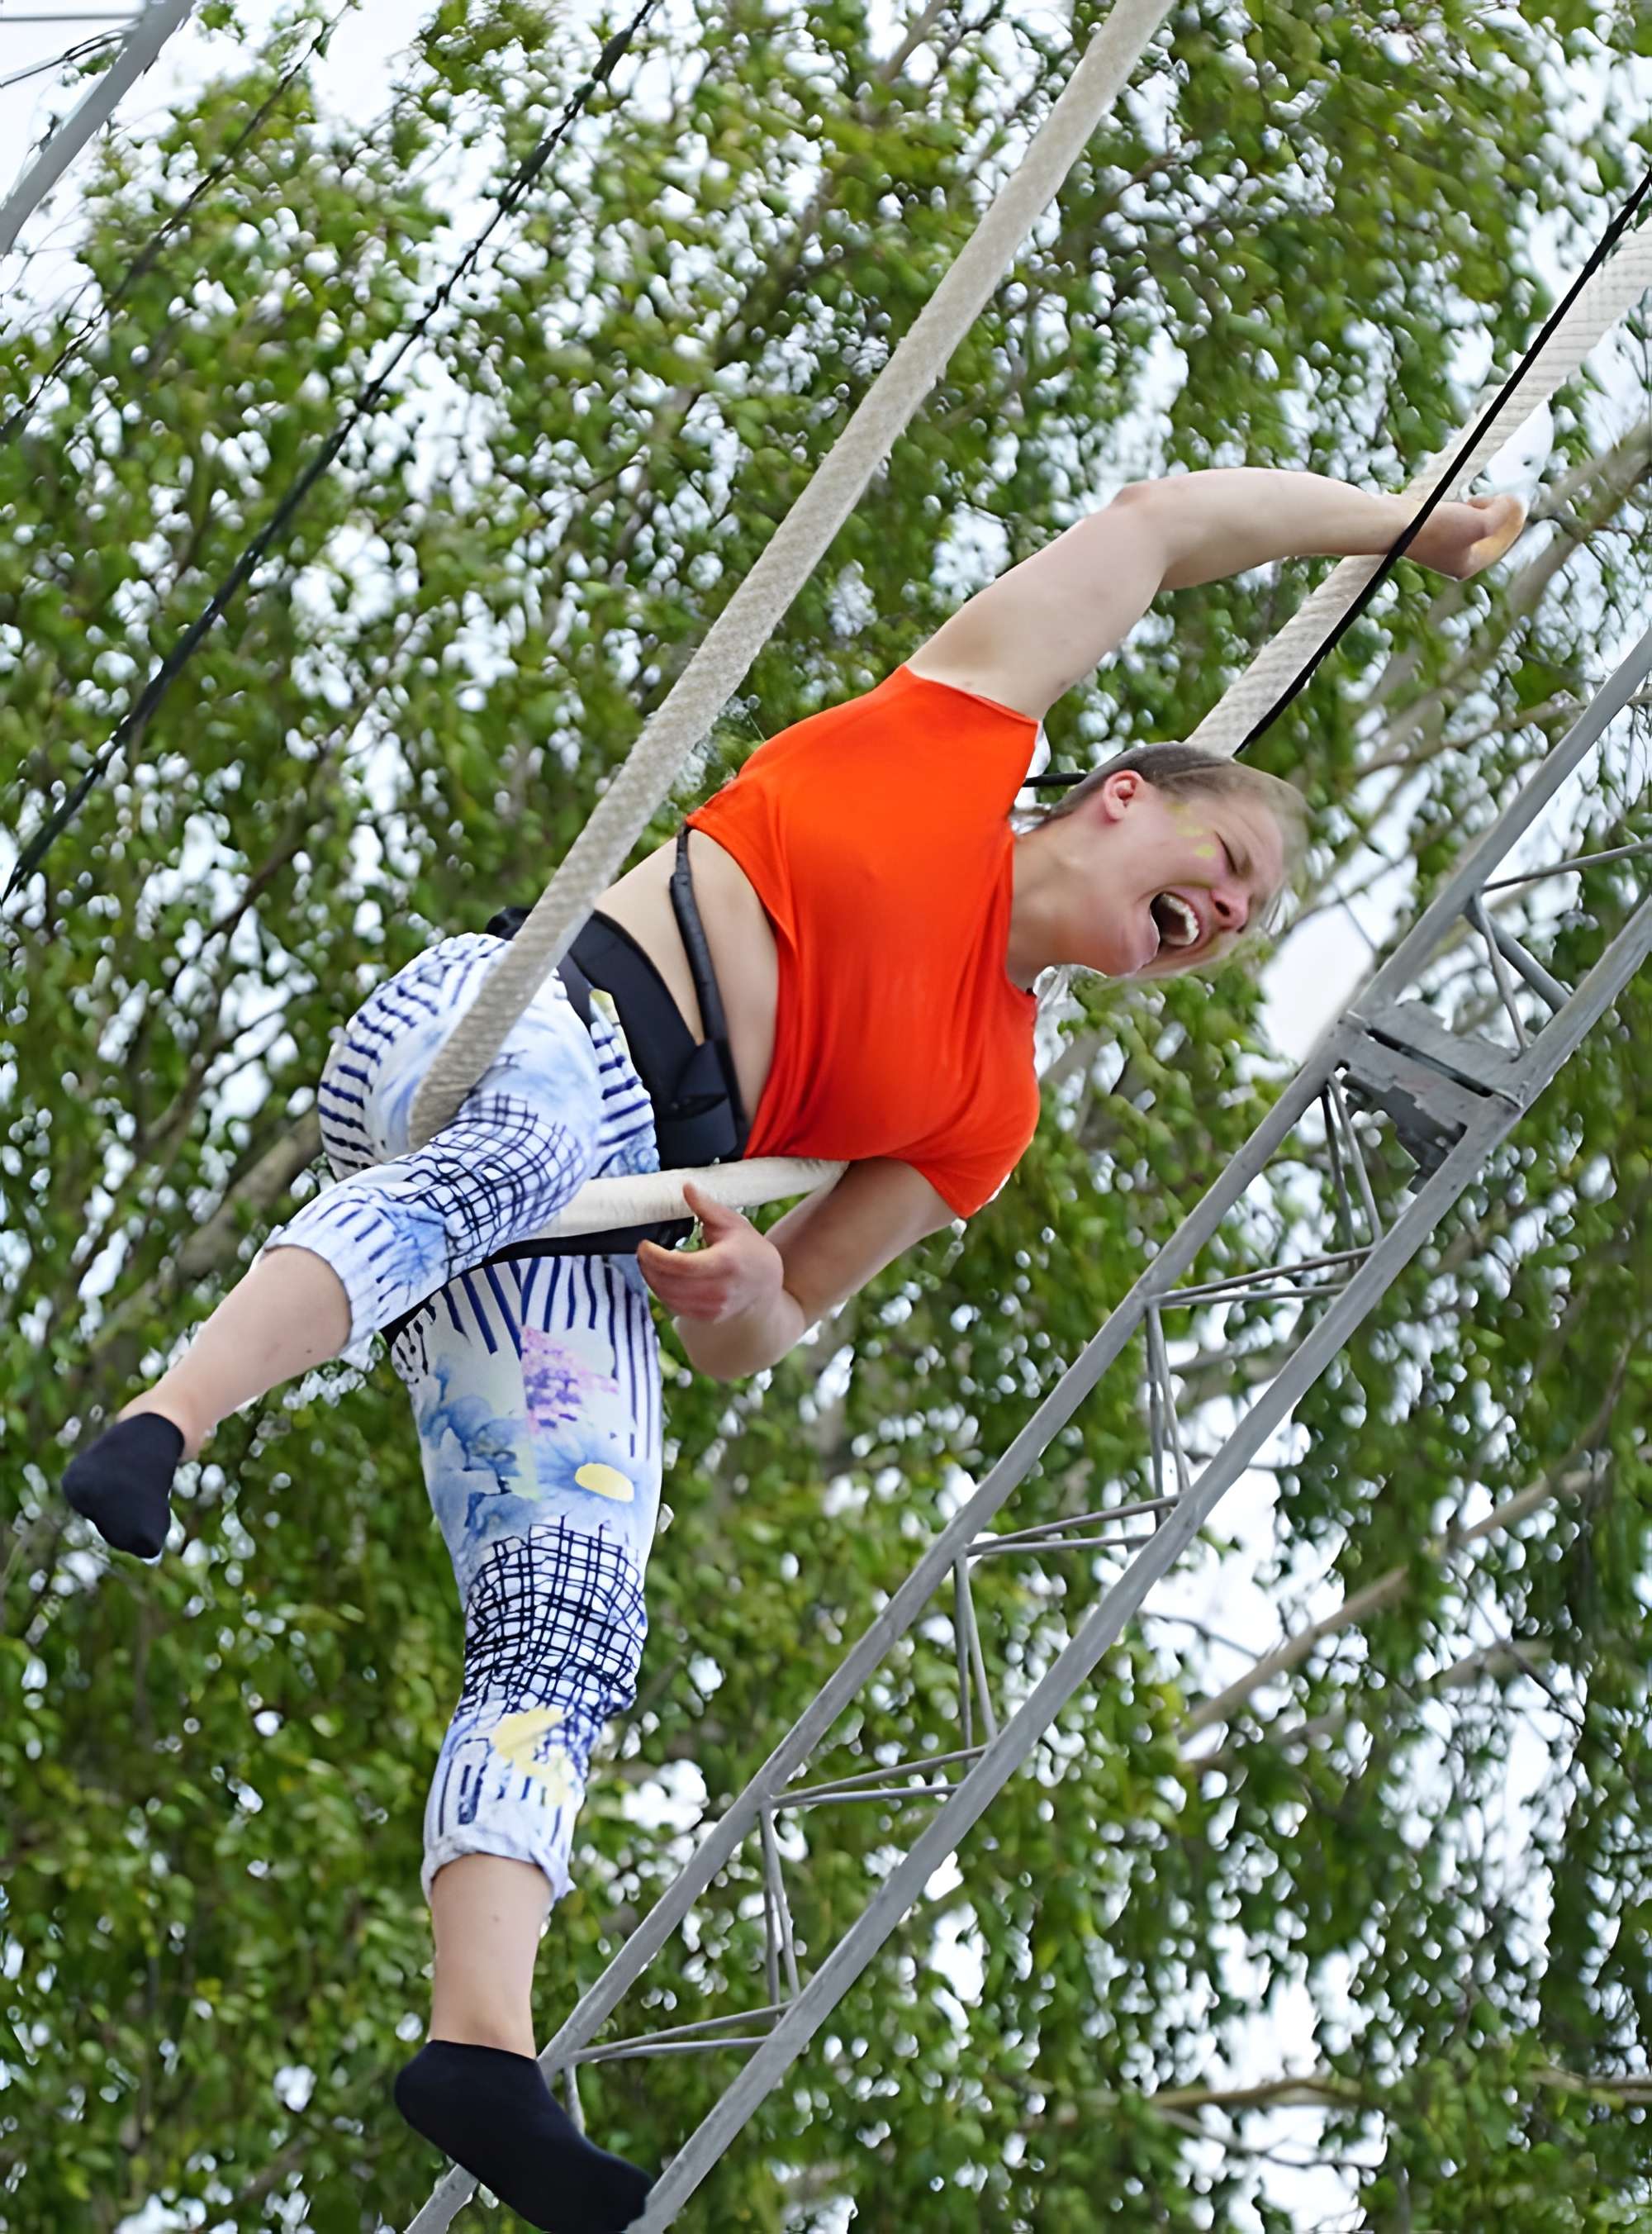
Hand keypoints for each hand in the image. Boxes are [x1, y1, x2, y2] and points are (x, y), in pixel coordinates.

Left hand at [637, 1181, 786, 1324]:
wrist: (766, 1283)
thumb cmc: (748, 1248)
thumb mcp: (731, 1222)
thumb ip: (706, 1206)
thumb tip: (686, 1186)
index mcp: (726, 1262)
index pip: (682, 1265)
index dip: (656, 1257)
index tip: (644, 1245)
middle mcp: (720, 1289)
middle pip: (671, 1284)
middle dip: (649, 1268)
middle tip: (642, 1253)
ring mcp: (714, 1307)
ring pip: (670, 1298)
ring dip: (653, 1281)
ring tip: (648, 1264)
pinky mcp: (708, 1317)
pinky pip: (677, 1308)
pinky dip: (663, 1293)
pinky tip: (660, 1279)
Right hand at [1407, 492, 1525, 579]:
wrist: (1395, 523)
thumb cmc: (1436, 526)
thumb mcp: (1481, 522)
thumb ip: (1503, 514)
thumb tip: (1513, 504)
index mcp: (1467, 566)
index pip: (1500, 544)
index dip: (1513, 521)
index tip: (1517, 501)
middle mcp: (1453, 561)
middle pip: (1486, 537)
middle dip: (1497, 517)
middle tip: (1502, 499)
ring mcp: (1439, 548)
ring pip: (1471, 527)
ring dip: (1479, 512)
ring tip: (1479, 500)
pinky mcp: (1427, 532)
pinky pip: (1455, 521)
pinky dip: (1462, 510)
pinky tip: (1460, 501)